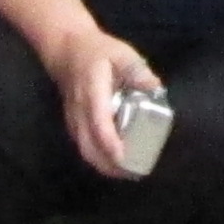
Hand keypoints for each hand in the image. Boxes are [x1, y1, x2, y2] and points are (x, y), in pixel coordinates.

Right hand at [45, 25, 160, 179]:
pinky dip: (98, 158)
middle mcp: (80, 110)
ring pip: (84, 149)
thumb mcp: (122, 54)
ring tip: (128, 174)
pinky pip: (83, 146)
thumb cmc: (98, 51)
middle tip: (134, 173)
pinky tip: (115, 163)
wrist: (66, 50)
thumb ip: (138, 71)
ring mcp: (74, 118)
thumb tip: (156, 88)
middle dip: (110, 164)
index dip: (110, 142)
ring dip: (104, 165)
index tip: (124, 158)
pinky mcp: (73, 123)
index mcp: (92, 92)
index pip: (98, 122)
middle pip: (89, 145)